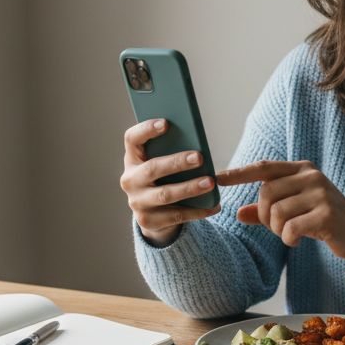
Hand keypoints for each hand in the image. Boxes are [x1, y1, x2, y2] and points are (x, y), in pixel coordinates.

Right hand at [120, 119, 219, 245]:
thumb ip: (172, 151)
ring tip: (210, 182)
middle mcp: (130, 180)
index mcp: (132, 158)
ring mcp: (137, 202)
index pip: (132, 139)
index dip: (146, 130)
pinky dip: (198, 211)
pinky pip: (176, 215)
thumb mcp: (163, 162)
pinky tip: (214, 205)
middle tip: (199, 157)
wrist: (153, 213)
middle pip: (152, 168)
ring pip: (165, 194)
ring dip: (190, 188)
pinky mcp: (148, 221)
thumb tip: (198, 145)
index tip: (166, 123)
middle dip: (177, 162)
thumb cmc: (164, 178)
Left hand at [216, 160, 344, 261]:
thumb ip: (267, 211)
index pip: (264, 168)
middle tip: (278, 228)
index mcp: (302, 169)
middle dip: (265, 216)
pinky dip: (288, 239)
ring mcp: (320, 193)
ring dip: (277, 230)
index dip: (238, 173)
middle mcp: (311, 176)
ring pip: (277, 212)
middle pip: (266, 194)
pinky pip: (290, 228)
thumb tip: (237, 213)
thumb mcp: (295, 211)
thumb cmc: (323, 219)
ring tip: (290, 234)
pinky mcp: (326, 214)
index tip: (216, 178)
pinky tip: (297, 241)